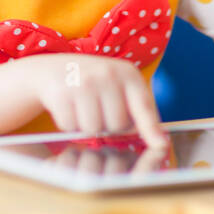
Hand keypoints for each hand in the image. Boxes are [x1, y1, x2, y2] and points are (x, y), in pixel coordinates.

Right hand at [19, 53, 169, 147]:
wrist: (53, 68)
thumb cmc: (94, 82)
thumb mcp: (119, 85)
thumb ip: (137, 108)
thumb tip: (158, 140)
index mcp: (128, 73)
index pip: (143, 106)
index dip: (151, 129)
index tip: (161, 145)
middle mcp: (107, 74)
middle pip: (118, 125)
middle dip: (109, 125)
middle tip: (99, 109)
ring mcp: (83, 83)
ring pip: (94, 129)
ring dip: (88, 126)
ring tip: (83, 108)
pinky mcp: (61, 93)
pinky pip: (71, 127)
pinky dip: (69, 124)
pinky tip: (69, 107)